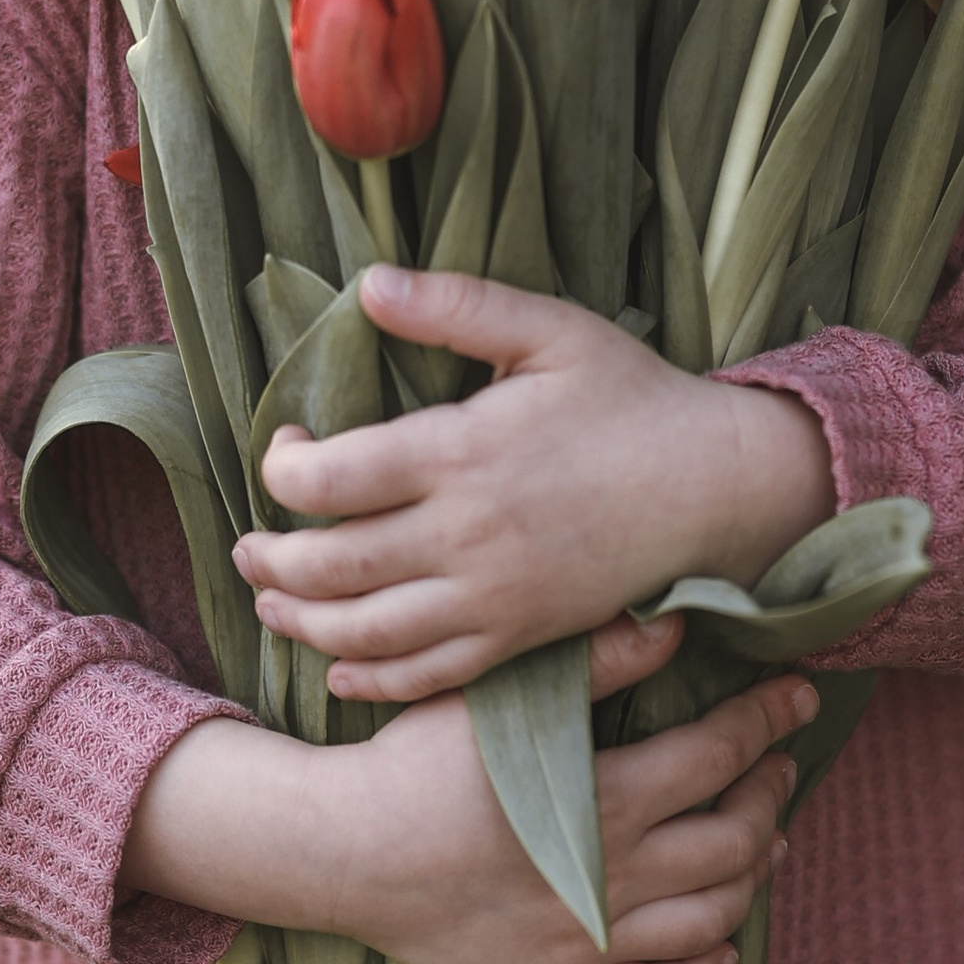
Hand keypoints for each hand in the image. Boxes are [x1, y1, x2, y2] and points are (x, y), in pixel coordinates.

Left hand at [235, 266, 836, 704]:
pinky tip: (338, 667)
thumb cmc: (632, 396)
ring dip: (301, 620)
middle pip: (330, 564)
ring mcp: (494, 597)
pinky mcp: (520, 638)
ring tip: (272, 599)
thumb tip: (367, 284)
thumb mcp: (550, 329)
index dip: (282, 468)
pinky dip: (371, 680)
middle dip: (270, 557)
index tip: (286, 449)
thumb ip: (456, 305)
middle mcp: (467, 534)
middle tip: (247, 543)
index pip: (328, 478)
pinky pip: (429, 676)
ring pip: (365, 631)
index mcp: (462, 450)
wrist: (716, 484)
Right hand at [327, 664, 814, 963]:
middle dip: (771, 796)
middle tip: (780, 765)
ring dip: (751, 879)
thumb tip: (672, 623)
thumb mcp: (499, 698)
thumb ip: (592, 662)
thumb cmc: (415, 764)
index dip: (768, 721)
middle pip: (733, 843)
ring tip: (765, 843)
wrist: (342, 853)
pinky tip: (722, 949)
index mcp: (605, 800)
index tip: (797, 695)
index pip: (719, 755)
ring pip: (709, 921)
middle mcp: (612, 876)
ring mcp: (588, 938)